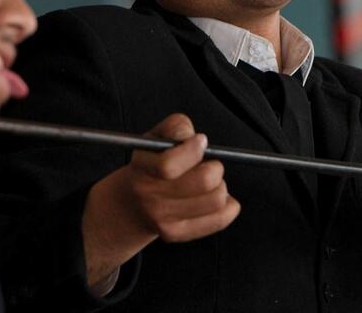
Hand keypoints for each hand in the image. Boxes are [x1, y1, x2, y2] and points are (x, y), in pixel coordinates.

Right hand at [126, 113, 240, 241]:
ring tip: (210, 182)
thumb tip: (192, 137)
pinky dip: (229, 206)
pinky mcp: (177, 234)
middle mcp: (149, 196)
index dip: (192, 150)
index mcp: (142, 168)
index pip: (169, 165)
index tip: (200, 141)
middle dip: (215, 167)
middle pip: (202, 182)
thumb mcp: (155, 137)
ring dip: (221, 186)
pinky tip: (219, 198)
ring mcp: (162, 219)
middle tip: (210, 165)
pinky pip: (219, 219)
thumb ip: (175, 127)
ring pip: (215, 200)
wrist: (133, 204)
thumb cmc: (151, 164)